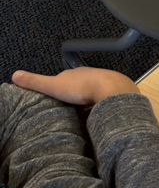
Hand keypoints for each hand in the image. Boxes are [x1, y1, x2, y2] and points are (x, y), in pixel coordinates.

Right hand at [12, 67, 138, 105]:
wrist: (110, 90)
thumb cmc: (79, 87)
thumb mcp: (53, 85)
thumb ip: (35, 81)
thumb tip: (15, 74)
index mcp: (75, 73)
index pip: (65, 78)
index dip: (59, 86)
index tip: (55, 95)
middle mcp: (91, 74)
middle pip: (80, 84)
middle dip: (75, 94)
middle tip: (68, 106)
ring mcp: (104, 83)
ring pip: (94, 92)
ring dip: (89, 100)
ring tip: (82, 113)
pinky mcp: (114, 94)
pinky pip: (105, 100)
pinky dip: (100, 106)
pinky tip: (97, 114)